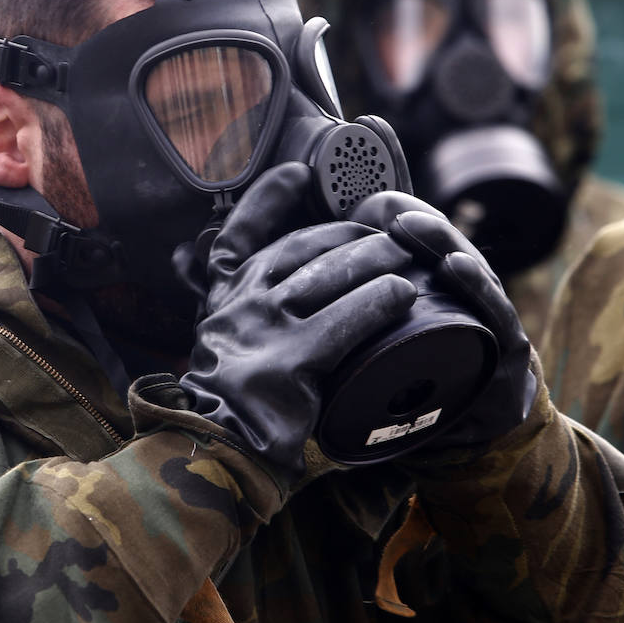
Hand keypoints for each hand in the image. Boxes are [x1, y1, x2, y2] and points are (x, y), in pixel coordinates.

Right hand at [180, 163, 417, 484]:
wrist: (217, 450)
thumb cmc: (233, 398)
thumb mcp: (223, 340)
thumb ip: (241, 305)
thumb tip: (267, 275)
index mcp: (221, 295)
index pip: (241, 231)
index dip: (269, 198)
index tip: (297, 172)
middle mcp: (239, 303)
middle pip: (305, 249)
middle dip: (352, 234)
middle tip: (387, 231)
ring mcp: (262, 330)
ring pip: (329, 276)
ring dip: (375, 260)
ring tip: (406, 256)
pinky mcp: (289, 362)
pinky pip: (346, 320)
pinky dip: (379, 302)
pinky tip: (404, 293)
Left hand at [348, 191, 536, 450]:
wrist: (482, 435)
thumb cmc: (429, 385)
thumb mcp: (390, 348)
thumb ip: (360, 319)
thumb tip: (306, 292)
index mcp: (439, 291)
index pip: (419, 246)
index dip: (395, 220)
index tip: (366, 205)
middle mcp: (467, 297)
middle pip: (442, 249)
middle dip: (414, 222)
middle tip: (385, 208)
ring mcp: (491, 319)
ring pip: (468, 269)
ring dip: (439, 241)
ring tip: (411, 225)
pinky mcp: (508, 350)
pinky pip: (495, 313)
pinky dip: (478, 287)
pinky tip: (455, 265)